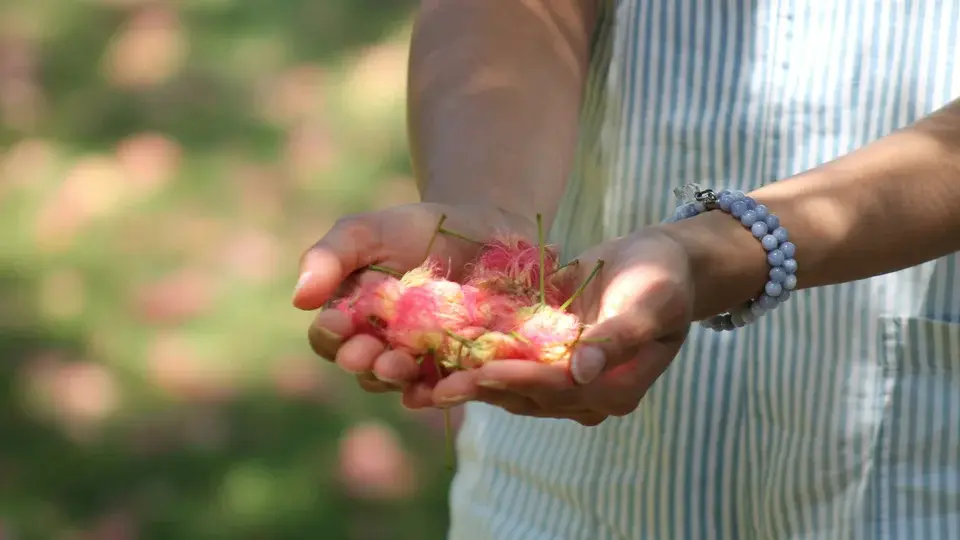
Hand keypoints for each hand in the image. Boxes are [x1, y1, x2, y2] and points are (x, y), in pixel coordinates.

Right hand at [294, 202, 534, 394]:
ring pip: (397, 379)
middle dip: (361, 360)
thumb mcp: (365, 232)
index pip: (329, 337)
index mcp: (349, 316)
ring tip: (398, 365)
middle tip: (366, 353)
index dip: (330, 335)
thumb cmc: (412, 228)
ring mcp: (416, 358)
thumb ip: (328, 258)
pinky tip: (434, 388)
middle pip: (361, 365)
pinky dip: (435, 390)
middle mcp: (378, 344)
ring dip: (393, 376)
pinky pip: (440, 385)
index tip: (337, 323)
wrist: (477, 230)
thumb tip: (299, 299)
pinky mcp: (454, 365)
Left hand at [426, 227, 693, 425]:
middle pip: (526, 394)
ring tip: (421, 379)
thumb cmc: (663, 280)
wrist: (657, 261)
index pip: (560, 389)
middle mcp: (584, 394)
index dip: (521, 381)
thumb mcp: (651, 302)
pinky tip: (433, 350)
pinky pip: (504, 359)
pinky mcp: (542, 357)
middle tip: (433, 386)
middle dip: (480, 388)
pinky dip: (472, 356)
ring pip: (508, 384)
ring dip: (466, 380)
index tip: (483, 372)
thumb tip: (583, 371)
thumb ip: (619, 336)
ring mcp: (561, 378)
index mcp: (614, 391)